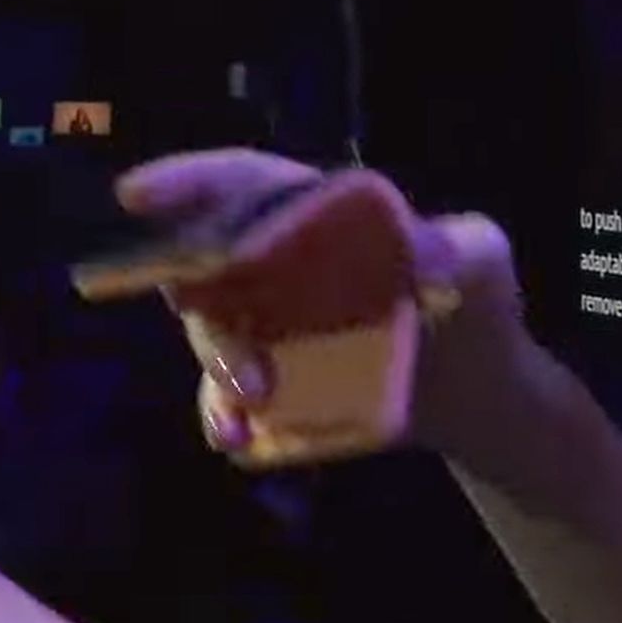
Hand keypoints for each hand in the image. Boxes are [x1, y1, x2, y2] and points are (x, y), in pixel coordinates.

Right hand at [112, 152, 531, 467]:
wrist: (483, 393)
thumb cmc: (478, 304)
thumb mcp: (484, 262)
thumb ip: (466, 247)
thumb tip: (431, 256)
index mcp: (321, 216)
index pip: (247, 184)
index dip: (191, 183)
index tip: (137, 194)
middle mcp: (279, 262)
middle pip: (212, 266)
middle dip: (212, 313)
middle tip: (254, 371)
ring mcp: (269, 325)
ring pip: (211, 331)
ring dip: (217, 367)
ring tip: (258, 404)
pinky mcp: (272, 383)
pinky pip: (223, 397)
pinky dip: (220, 416)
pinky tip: (236, 439)